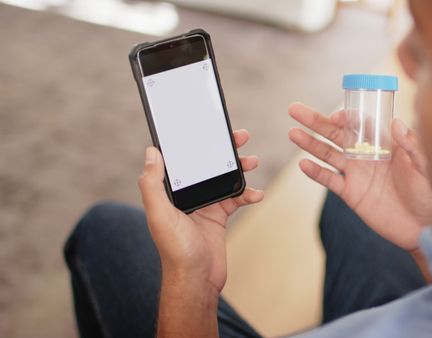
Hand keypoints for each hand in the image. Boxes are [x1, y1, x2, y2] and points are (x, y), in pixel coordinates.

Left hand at [138, 129, 263, 293]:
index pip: (182, 158)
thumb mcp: (160, 215)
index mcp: (170, 191)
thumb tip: (152, 152)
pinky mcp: (219, 216)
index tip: (210, 127)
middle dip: (224, 149)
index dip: (195, 141)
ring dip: (239, 168)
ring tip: (252, 161)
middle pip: (207, 164)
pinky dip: (248, 193)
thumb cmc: (175, 250)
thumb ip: (153, 184)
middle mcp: (186, 195)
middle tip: (240, 136)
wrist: (196, 280)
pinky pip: (236, 198)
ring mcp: (204, 205)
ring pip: (224, 178)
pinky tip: (257, 194)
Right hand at [288, 103, 431, 250]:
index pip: (360, 124)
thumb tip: (396, 123)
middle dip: (316, 122)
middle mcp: (367, 155)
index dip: (346, 117)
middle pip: (337, 134)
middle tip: (295, 109)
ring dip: (310, 143)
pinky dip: (316, 173)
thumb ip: (411, 145)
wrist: (426, 227)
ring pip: (328, 154)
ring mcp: (357, 174)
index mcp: (385, 144)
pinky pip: (330, 181)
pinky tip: (303, 164)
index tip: (336, 116)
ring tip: (292, 132)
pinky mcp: (351, 194)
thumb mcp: (425, 167)